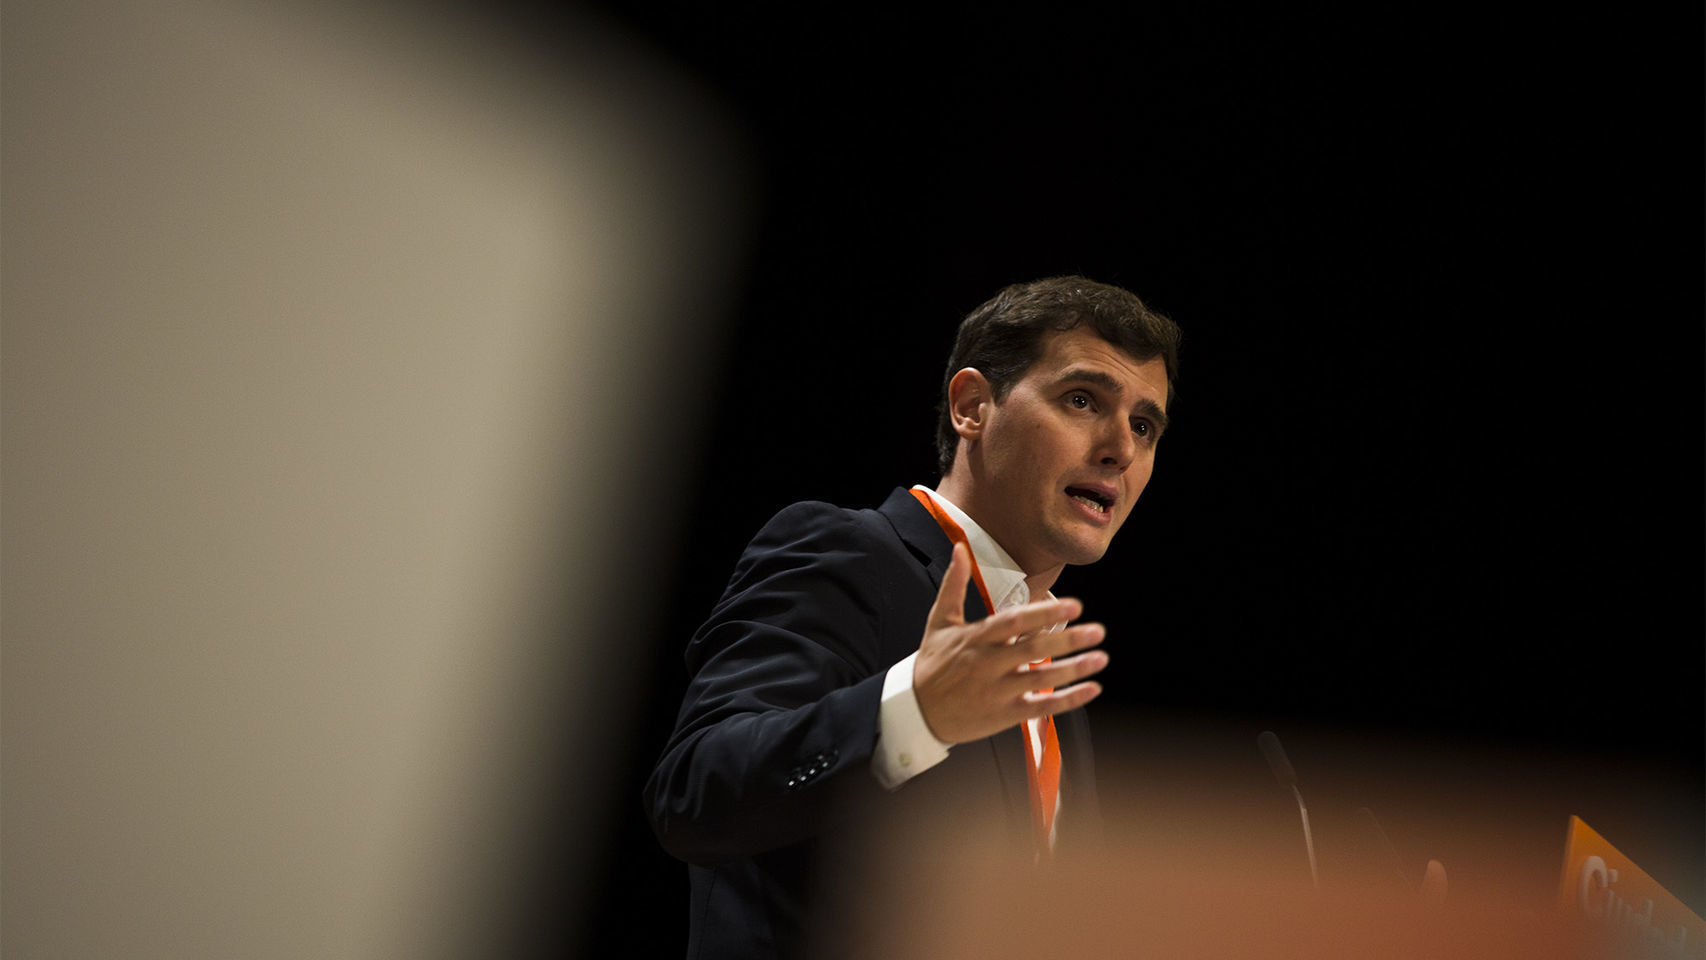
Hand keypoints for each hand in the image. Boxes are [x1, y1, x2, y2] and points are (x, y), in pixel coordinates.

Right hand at [912, 542, 1108, 743]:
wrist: (916, 712)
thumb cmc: (931, 663)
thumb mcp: (939, 621)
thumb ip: (954, 584)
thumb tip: (959, 548)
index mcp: (975, 638)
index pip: (1014, 622)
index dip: (1044, 613)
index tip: (1073, 604)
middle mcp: (988, 664)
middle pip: (1033, 649)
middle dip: (1068, 639)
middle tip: (1098, 631)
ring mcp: (997, 691)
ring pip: (1041, 678)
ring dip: (1074, 669)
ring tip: (1100, 657)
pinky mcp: (1004, 716)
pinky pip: (1041, 707)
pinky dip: (1068, 700)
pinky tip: (1091, 689)